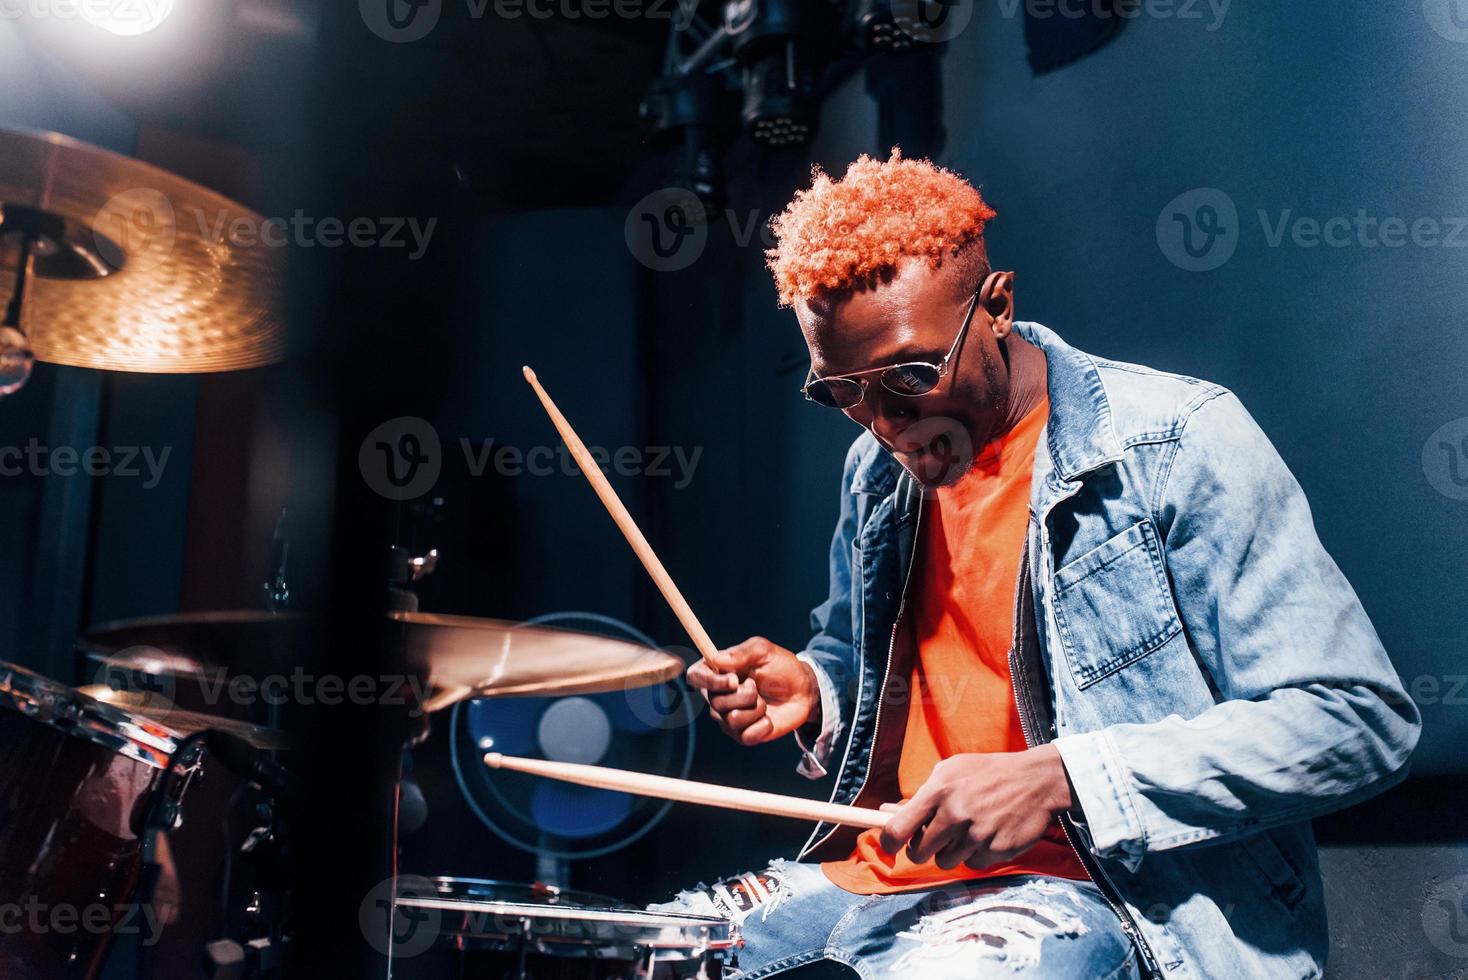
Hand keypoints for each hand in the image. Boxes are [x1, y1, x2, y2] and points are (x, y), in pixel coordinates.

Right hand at [685, 636, 818, 745]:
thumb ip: (741, 653)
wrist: (803, 691)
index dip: (709, 680)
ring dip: (755, 709)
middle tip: (756, 687)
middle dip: (744, 695)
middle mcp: (718, 696)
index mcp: (718, 672)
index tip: (732, 680)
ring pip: (731, 720)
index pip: (695, 676)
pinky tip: (768, 718)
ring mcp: (728, 718)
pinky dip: (762, 726)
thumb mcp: (764, 651)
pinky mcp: (743, 735)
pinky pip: (746, 736)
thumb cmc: (781, 667)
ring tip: (764, 702)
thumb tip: (716, 659)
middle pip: (715, 702)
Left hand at [878, 746, 1075, 869]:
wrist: (1036, 780)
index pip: (898, 829)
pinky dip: (976, 854)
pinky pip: (973, 864)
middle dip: (922, 850)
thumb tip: (887, 812)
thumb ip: (922, 794)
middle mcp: (955, 815)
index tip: (890, 846)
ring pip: (946, 862)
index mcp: (938, 792)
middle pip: (919, 853)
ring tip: (967, 831)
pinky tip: (987, 835)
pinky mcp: (996, 850)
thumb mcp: (951, 770)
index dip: (888, 842)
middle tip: (934, 840)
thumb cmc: (987, 773)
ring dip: (952, 852)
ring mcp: (976, 835)